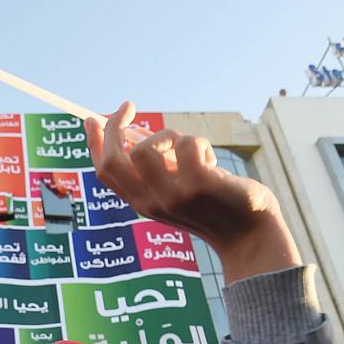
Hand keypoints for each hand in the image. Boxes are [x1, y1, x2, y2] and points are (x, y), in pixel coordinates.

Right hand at [86, 102, 300, 280]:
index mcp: (142, 204)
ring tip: (192, 152)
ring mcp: (173, 194)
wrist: (249, 235)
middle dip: (114, 126)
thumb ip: (156, 167)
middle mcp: (151, 202)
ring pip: (147, 146)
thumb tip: (130, 132)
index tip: (94, 119)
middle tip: (128, 107)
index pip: (105, 172)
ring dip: (169, 136)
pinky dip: (200, 144)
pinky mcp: (198, 183)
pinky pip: (186, 143)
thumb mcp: (175, 188)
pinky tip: (212, 164)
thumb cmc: (215, 207)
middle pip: (114, 159)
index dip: (95, 143)